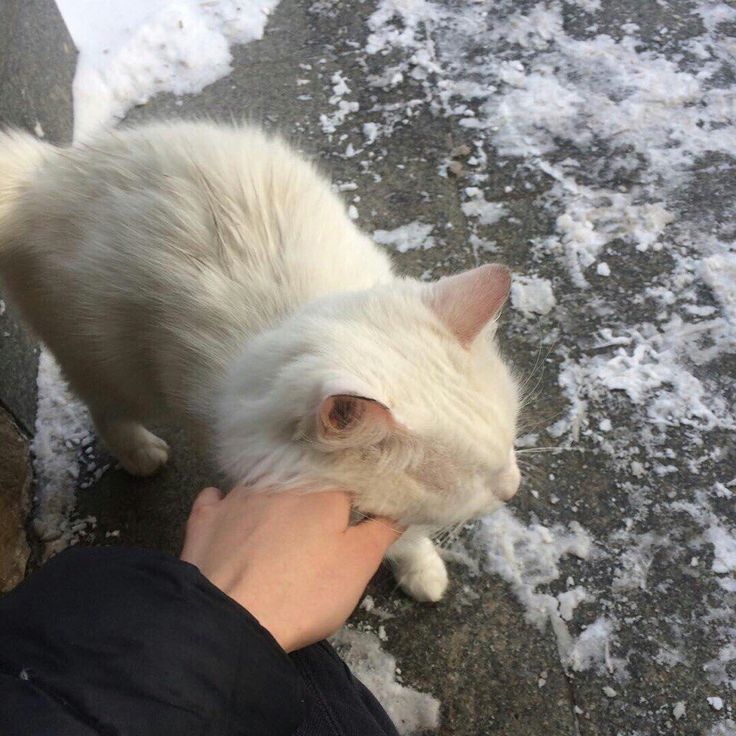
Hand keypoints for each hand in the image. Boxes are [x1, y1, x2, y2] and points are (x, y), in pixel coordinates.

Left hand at [180, 487, 402, 651]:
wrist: (230, 620)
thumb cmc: (305, 591)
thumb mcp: (358, 565)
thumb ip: (382, 529)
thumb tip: (402, 504)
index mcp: (322, 489)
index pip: (346, 475)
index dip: (355, 489)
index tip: (360, 502)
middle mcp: (280, 481)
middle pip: (303, 477)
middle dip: (314, 489)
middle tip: (321, 514)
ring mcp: (238, 496)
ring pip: (262, 484)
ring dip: (273, 494)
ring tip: (279, 516)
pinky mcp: (206, 517)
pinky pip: (217, 499)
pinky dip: (225, 504)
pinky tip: (229, 514)